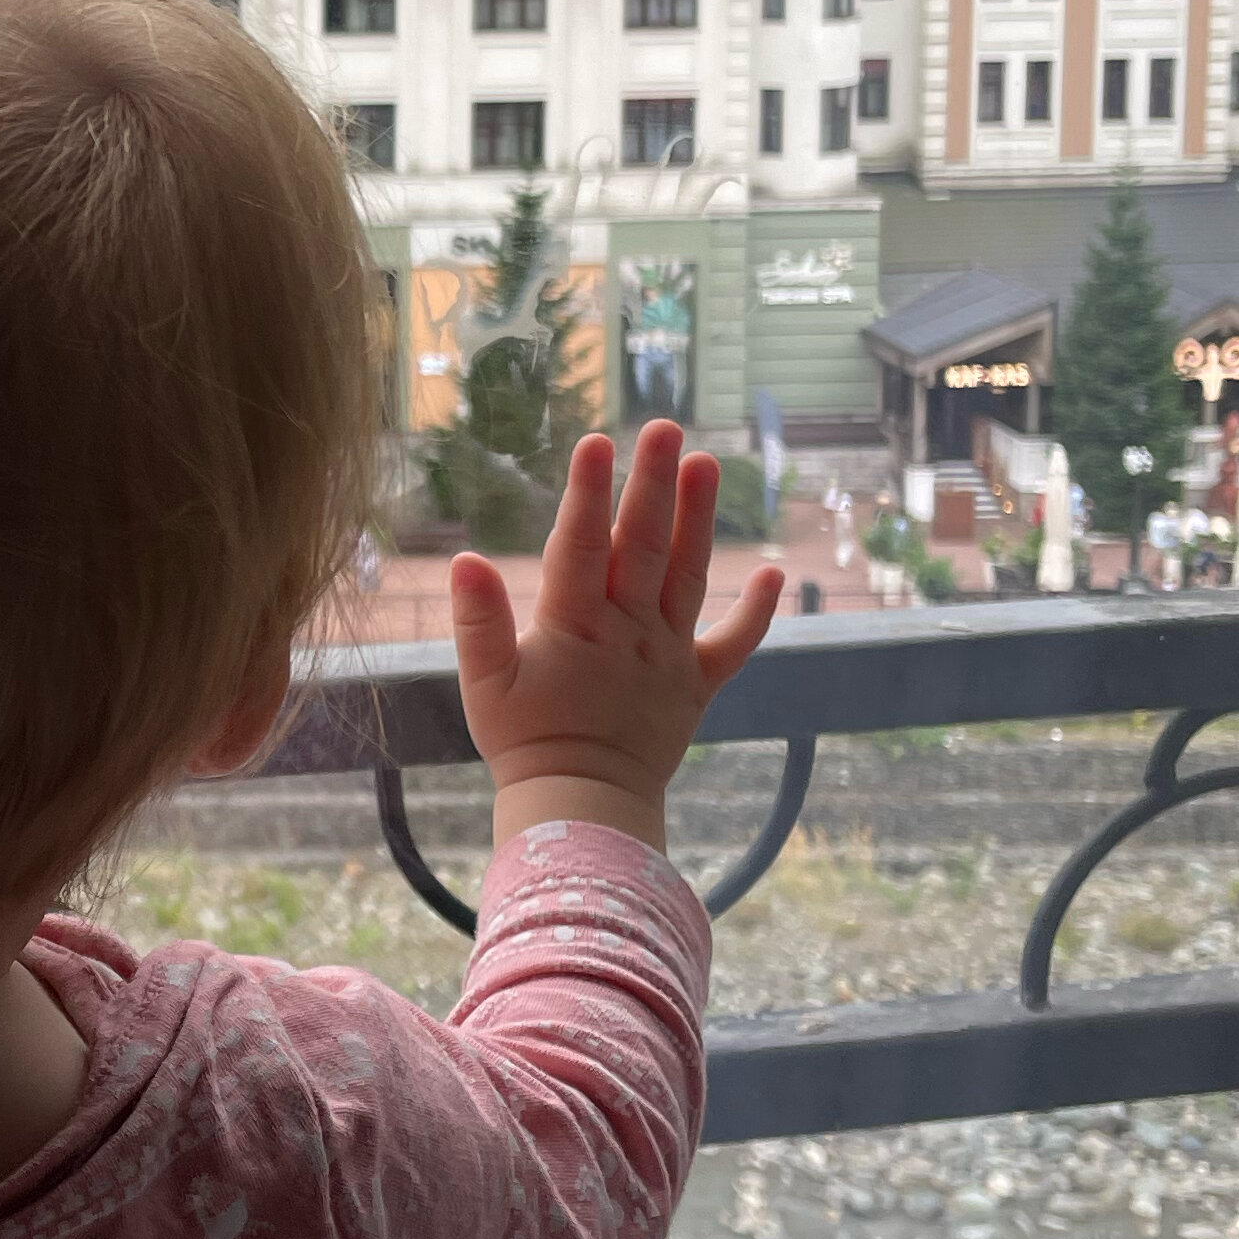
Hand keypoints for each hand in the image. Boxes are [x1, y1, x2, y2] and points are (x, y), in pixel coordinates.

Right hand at [448, 423, 780, 852]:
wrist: (582, 808)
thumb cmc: (524, 743)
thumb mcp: (485, 684)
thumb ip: (478, 621)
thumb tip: (465, 560)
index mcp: (574, 626)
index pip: (581, 546)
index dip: (587, 492)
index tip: (596, 442)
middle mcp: (628, 631)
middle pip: (642, 546)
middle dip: (653, 483)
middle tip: (666, 429)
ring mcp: (667, 656)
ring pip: (687, 577)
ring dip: (698, 520)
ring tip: (708, 465)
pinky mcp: (695, 685)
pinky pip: (732, 645)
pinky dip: (755, 612)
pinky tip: (773, 573)